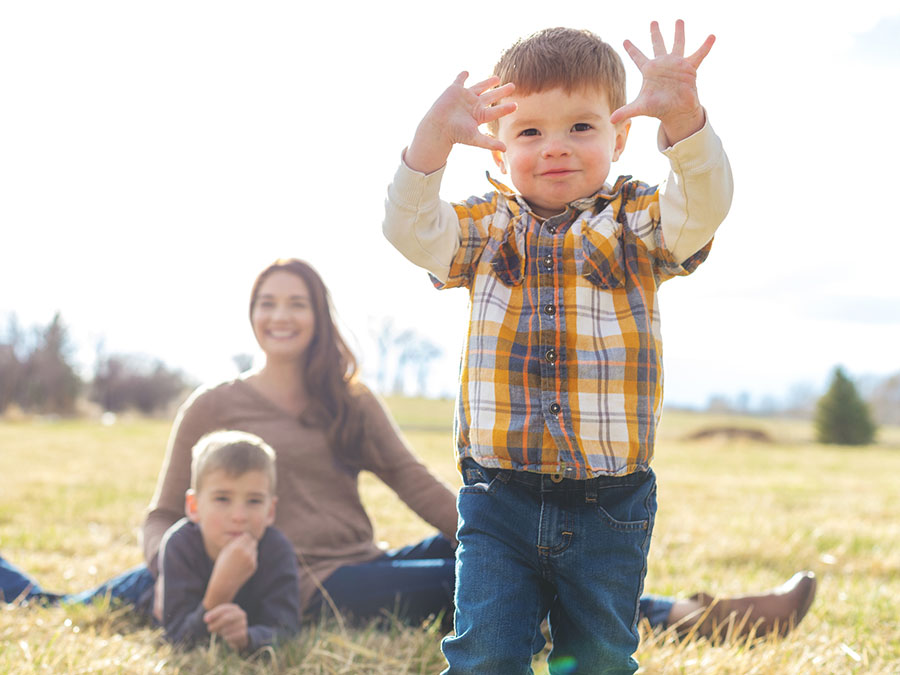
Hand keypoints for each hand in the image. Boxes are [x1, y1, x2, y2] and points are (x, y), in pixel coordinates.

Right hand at [203, 533, 258, 608]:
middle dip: (248, 542)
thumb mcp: (226, 551)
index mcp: (237, 548)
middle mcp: (246, 553)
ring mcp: (251, 560)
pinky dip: (250, 559)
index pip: (247, 536)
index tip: (240, 540)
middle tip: (242, 547)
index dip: (243, 537)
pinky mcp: (254, 566)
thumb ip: (236, 542)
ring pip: (254, 549)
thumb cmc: (222, 565)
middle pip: (253, 541)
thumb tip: (246, 535)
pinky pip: (254, 557)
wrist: (224, 583)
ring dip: (250, 550)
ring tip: (239, 558)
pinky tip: (242, 565)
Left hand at [204, 603, 248, 651]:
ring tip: (219, 632)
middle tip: (209, 629)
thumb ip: (212, 617)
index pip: (224, 609)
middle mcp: (240, 614)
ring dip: (220, 632)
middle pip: (226, 618)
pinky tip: (225, 637)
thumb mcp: (219, 618)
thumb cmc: (225, 624)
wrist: (237, 634)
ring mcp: (243, 623)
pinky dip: (226, 637)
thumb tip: (207, 619)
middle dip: (216, 624)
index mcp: (234, 608)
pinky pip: (231, 636)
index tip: (205, 620)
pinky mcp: (243, 633)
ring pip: (228, 629)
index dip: (214, 614)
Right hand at [405, 72, 515, 174]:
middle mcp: (474, 105)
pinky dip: (462, 76)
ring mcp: (465, 97)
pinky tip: (467, 72)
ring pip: (479, 87)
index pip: (496, 111)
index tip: (515, 105)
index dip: (506, 108)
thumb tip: (505, 149)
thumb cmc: (456, 133)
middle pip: (491, 97)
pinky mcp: (455, 90)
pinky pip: (460, 80)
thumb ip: (490, 143)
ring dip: (488, 82)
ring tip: (497, 78)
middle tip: (512, 86)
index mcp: (479, 115)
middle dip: (501, 92)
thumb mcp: (475, 138)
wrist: (439, 126)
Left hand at [610, 20, 714, 143]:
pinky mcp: (689, 68)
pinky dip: (705, 46)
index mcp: (649, 70)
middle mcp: (662, 64)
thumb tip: (610, 120)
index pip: (637, 57)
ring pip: (678, 44)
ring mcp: (676, 64)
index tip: (625, 40)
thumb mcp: (640, 108)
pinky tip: (712, 36)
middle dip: (655, 33)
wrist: (676, 111)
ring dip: (679, 32)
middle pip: (658, 44)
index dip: (631, 49)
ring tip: (679, 20)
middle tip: (653, 22)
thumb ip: (626, 111)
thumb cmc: (658, 108)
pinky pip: (699, 55)